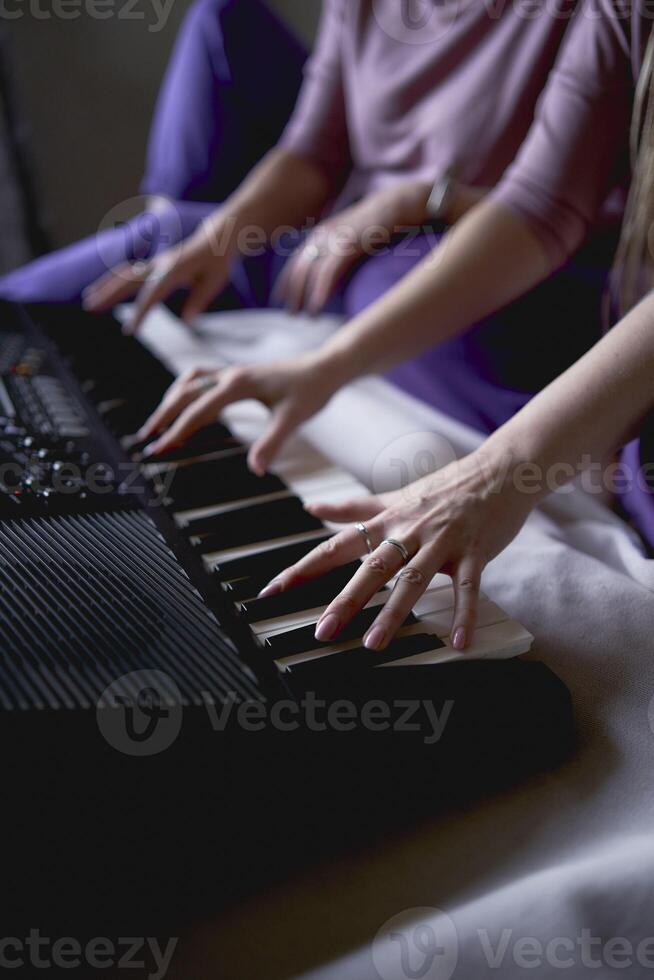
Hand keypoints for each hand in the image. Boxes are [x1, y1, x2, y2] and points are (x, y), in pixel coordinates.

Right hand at [82, 209, 239, 333]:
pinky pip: (129, 272)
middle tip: (90, 308)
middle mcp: (160, 265)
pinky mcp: (154, 265)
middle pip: (129, 281)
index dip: (140, 313)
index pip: (152, 295)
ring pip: (124, 275)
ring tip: (88, 301)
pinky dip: (113, 281)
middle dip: (109, 295)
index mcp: (174, 270)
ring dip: (105, 288)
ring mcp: (155, 263)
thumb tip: (188, 321)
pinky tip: (101, 291)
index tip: (130, 331)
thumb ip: (199, 300)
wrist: (216, 239)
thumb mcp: (214, 282)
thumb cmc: (218, 262)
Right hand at [136, 350, 341, 474]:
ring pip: (189, 382)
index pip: (198, 410)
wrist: (325, 367)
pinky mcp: (237, 374)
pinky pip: (201, 379)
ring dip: (170, 400)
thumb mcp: (293, 419)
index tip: (159, 447)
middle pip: (184, 393)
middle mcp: (230, 374)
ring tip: (157, 422)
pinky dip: (186, 391)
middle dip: (163, 416)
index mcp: (238, 384)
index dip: (176, 430)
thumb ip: (272, 444)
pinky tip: (184, 404)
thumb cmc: (311, 390)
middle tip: (145, 439)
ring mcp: (232, 372)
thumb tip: (256, 470)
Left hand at [260, 449, 532, 648]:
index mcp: (388, 520)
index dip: (304, 567)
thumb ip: (354, 507)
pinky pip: (468, 587)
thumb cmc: (447, 487)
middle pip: (372, 567)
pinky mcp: (475, 551)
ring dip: (393, 612)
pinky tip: (459, 643)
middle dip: (345, 600)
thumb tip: (312, 506)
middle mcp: (410, 530)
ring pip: (413, 579)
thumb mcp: (395, 496)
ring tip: (374, 644)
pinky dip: (464, 614)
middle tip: (323, 631)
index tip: (274, 590)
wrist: (501, 470)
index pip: (337, 545)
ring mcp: (442, 541)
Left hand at [274, 182, 431, 315]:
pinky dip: (320, 291)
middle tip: (291, 314)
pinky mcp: (348, 245)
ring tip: (305, 317)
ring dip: (304, 296)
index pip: (297, 260)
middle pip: (299, 268)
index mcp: (323, 233)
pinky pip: (328, 272)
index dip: (288, 281)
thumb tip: (339, 274)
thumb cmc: (382, 222)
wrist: (398, 203)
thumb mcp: (354, 236)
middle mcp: (323, 235)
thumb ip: (342, 251)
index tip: (283, 299)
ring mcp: (334, 239)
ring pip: (310, 272)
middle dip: (293, 293)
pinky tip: (317, 307)